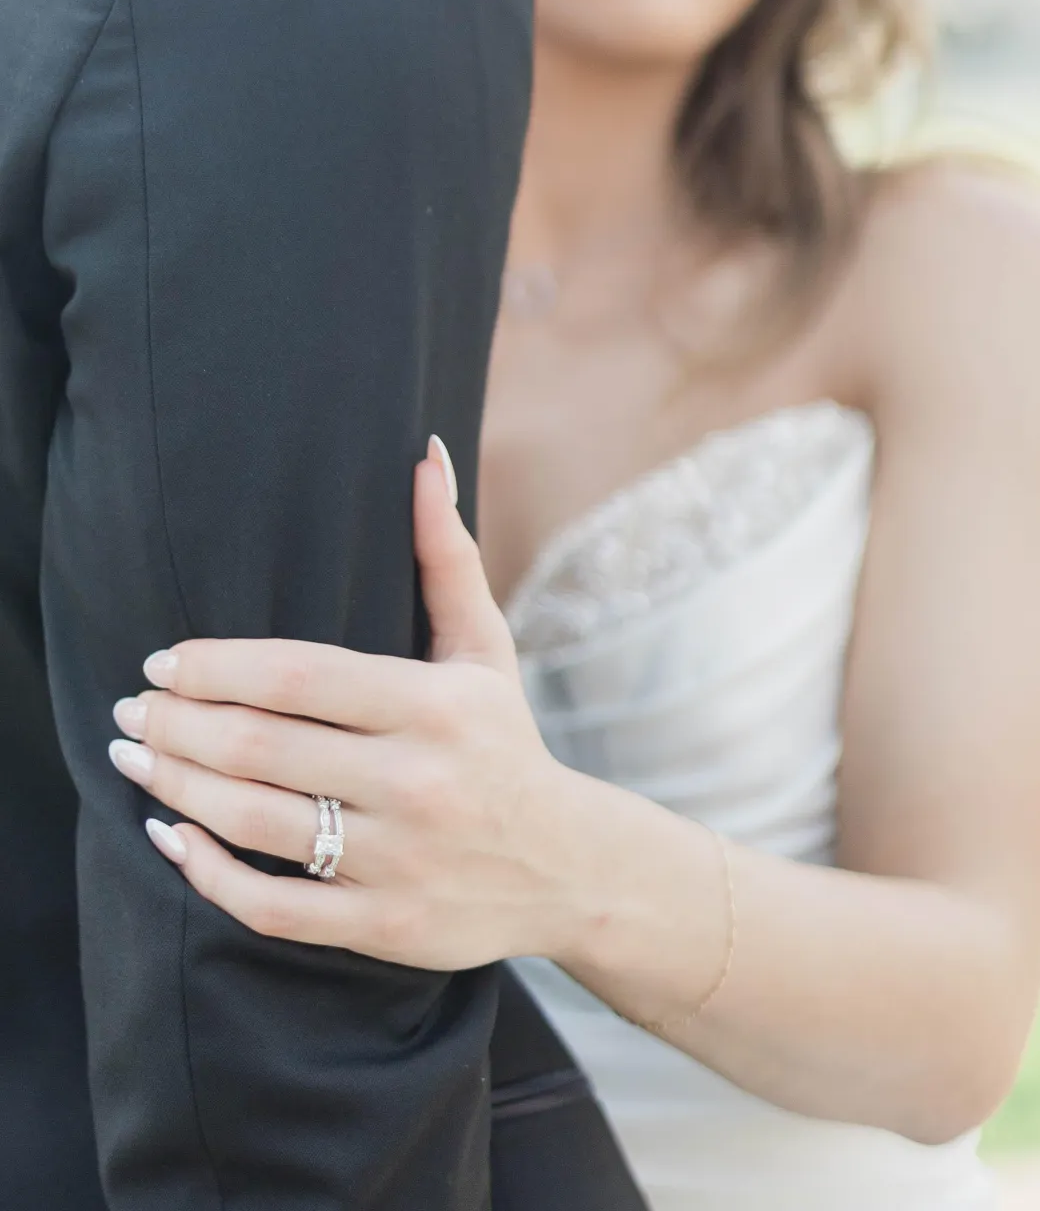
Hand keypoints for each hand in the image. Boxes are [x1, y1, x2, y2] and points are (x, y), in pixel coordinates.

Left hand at [108, 439, 582, 970]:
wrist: (568, 868)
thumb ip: (445, 554)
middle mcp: (417, 781)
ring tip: (132, 756)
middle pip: (260, 748)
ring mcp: (397, 860)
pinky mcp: (383, 926)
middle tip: (128, 709)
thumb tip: (426, 454)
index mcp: (436, 705)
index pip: (298, 675)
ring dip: (174, 788)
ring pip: (254, 824)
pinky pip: (270, 908)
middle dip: (176, 724)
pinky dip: (206, 874)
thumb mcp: (484, 647)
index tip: (163, 660)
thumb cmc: (505, 742)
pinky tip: (170, 837)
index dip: (216, 666)